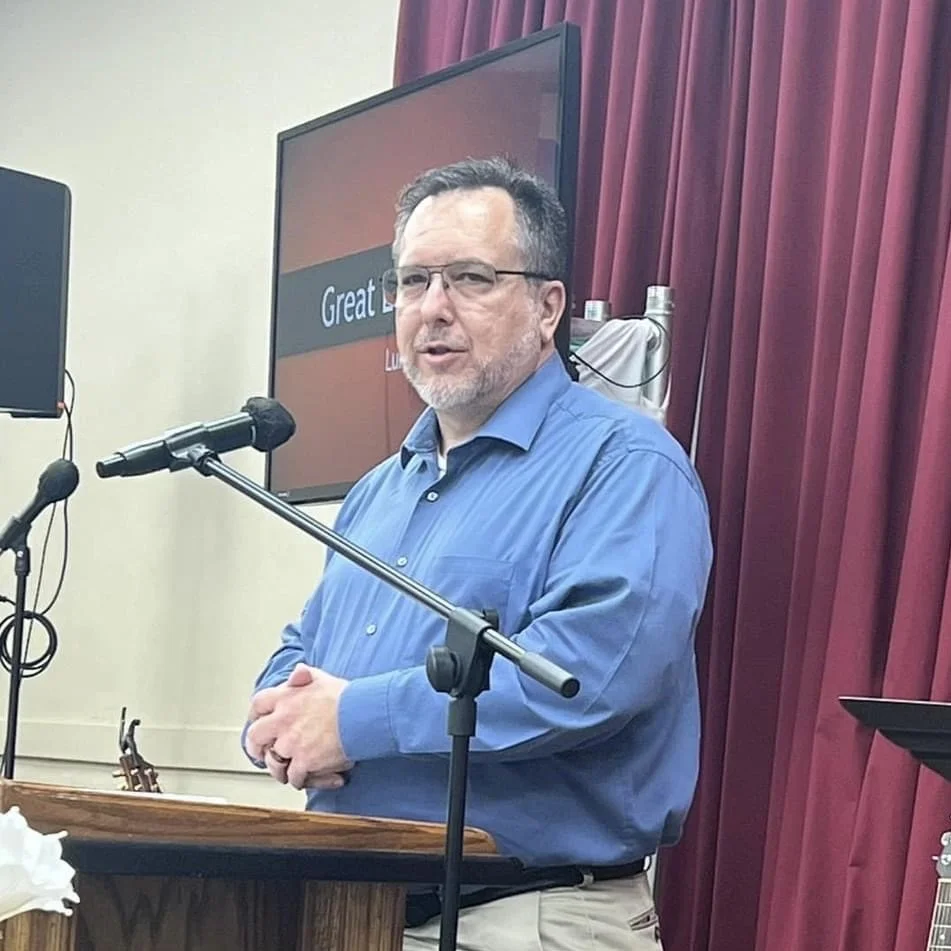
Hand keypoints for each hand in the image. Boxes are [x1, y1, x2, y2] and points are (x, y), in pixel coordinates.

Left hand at [246, 663, 352, 789]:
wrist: (360, 714)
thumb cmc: (346, 697)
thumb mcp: (322, 678)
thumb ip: (305, 676)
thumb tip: (298, 671)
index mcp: (286, 697)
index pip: (258, 704)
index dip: (256, 715)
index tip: (258, 721)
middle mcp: (283, 720)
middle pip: (255, 736)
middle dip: (256, 747)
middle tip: (262, 752)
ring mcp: (291, 742)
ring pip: (274, 761)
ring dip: (280, 767)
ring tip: (288, 769)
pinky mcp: (304, 761)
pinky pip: (294, 776)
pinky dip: (301, 779)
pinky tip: (308, 777)